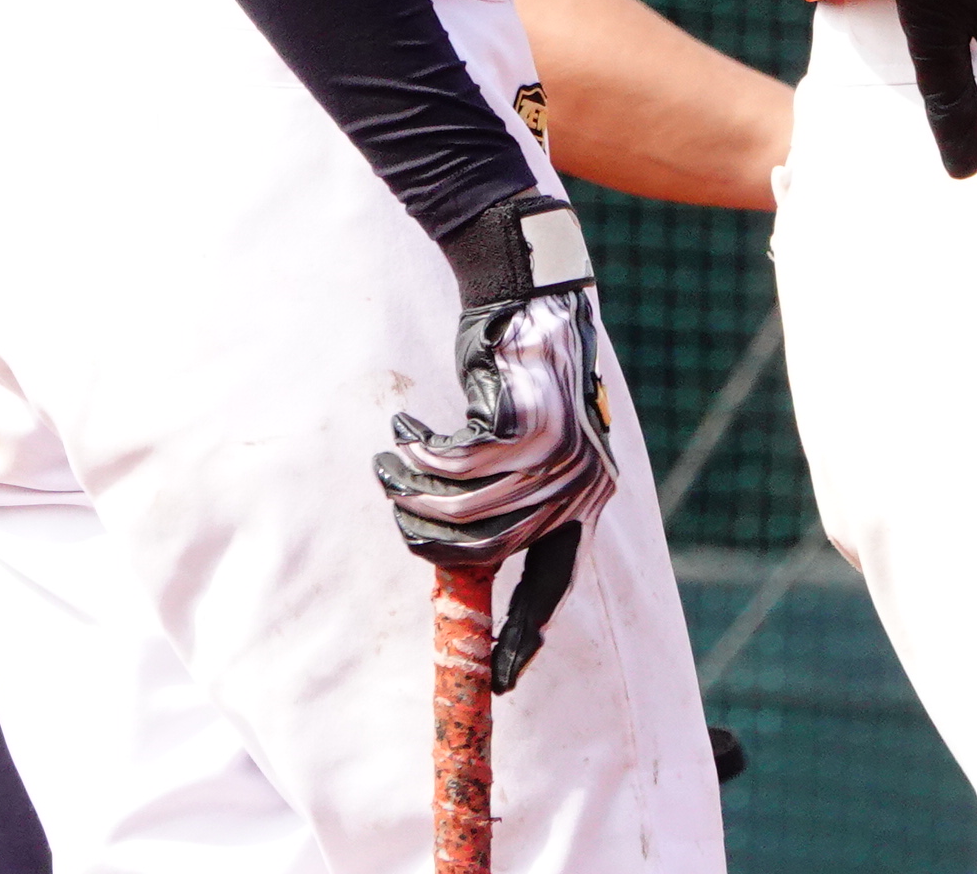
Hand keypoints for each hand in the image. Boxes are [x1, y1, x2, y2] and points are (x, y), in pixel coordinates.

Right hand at [376, 195, 619, 688]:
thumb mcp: (532, 443)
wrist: (532, 297)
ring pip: (461, 510)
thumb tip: (461, 553)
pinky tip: (406, 429)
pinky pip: (450, 467)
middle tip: (393, 501)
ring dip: (409, 489)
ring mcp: (556, 456)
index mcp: (588, 500)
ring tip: (388, 462)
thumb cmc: (519, 374)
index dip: (525, 633)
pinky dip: (417, 452)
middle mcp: (580, 485)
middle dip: (424, 534)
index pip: (556, 583)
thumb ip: (514, 496)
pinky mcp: (524, 423)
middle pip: (485, 551)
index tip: (500, 680)